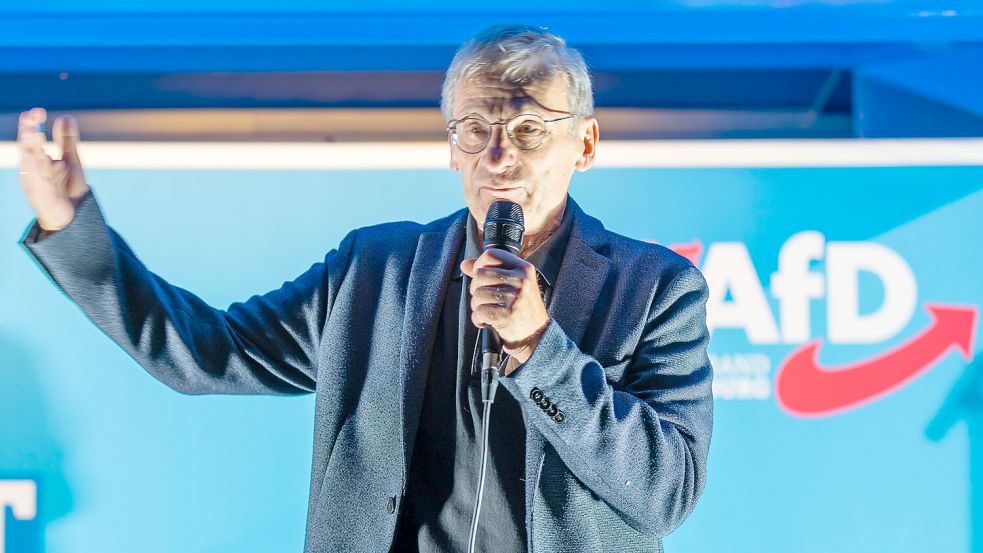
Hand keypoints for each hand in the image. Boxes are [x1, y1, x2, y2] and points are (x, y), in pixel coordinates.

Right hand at [17, 107, 90, 231]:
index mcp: (38, 159)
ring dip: (30, 148)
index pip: (31, 138)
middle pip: (27, 147)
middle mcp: (33, 168)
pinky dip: (38, 170)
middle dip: (29, 132)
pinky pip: (36, 180)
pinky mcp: (39, 195)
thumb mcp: (70, 160)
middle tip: (32, 117)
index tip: (37, 111)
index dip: (31, 124)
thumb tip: (65, 116)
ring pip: (29, 162)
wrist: (74, 216)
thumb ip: (66, 140)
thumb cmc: (68, 188)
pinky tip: (42, 158)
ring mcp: (34, 181)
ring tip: (35, 133)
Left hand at [460, 248, 550, 368]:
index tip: (479, 276)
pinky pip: (479, 311)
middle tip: (485, 299)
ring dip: (477, 306)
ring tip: (488, 310)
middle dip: (476, 289)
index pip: (491, 255)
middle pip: (480, 275)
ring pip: (477, 294)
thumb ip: (490, 271)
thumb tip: (465, 264)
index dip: (478, 264)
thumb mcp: (513, 284)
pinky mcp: (507, 314)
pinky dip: (478, 319)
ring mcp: (514, 297)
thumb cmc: (522, 308)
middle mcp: (521, 280)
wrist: (536, 334)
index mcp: (523, 268)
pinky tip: (486, 321)